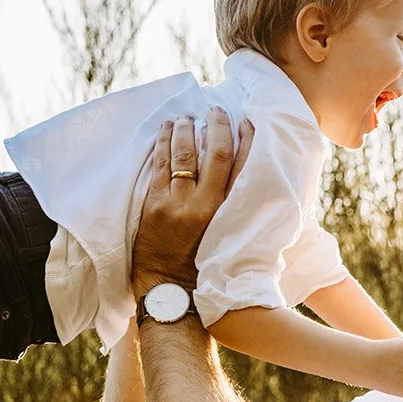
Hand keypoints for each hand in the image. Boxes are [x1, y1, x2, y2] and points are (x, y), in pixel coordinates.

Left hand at [131, 109, 253, 298]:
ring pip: (184, 155)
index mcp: (228, 215)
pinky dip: (163, 143)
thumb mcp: (230, 240)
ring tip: (188, 116)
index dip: (246, 140)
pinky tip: (166, 128)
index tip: (247, 121)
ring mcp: (176, 204)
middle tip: (217, 110)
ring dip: (187, 130)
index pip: (242, 168)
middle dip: (217, 127)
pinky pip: (159, 165)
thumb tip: (249, 184)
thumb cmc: (204, 269)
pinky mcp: (153, 205)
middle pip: (215, 154)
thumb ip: (237, 213)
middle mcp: (204, 206)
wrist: (168, 291)